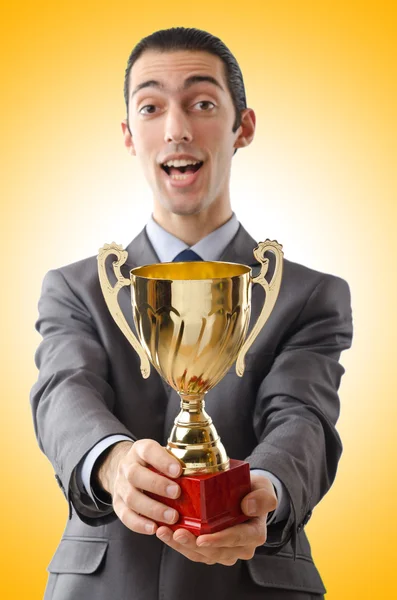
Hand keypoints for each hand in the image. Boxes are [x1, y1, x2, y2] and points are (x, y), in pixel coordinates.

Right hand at [96, 439, 181, 534]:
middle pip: (136, 475)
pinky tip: (154, 528)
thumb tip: (201, 475)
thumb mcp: (161, 454)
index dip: (162, 460)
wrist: (125, 470)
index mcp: (140, 450)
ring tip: (172, 517)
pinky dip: (140, 524)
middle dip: (157, 485)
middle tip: (177, 493)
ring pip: (131, 498)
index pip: (148, 451)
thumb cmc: (151, 463)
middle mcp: (127, 467)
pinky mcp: (117, 504)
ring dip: (153, 509)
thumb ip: (174, 461)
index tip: (178, 471)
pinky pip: (125, 516)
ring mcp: (120, 486)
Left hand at [156, 473, 276, 564]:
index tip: (202, 538)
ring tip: (165, 532)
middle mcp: (240, 547)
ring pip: (201, 554)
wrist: (245, 493)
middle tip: (177, 532)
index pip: (237, 540)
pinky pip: (193, 551)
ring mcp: (224, 550)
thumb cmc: (253, 490)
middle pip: (215, 551)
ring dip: (181, 545)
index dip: (219, 541)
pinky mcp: (210, 549)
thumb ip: (263, 497)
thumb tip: (248, 507)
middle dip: (194, 544)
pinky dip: (177, 543)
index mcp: (254, 534)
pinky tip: (165, 532)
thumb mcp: (264, 487)